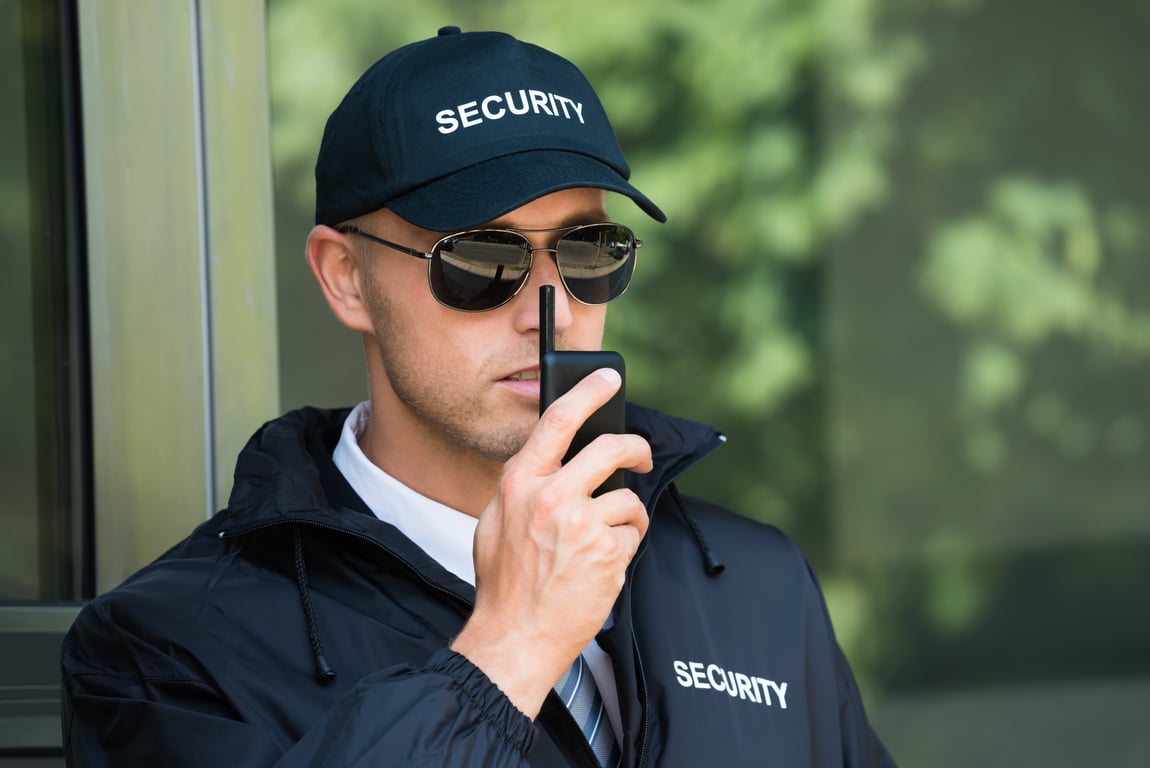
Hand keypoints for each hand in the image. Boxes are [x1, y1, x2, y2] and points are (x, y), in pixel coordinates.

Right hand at [450, 368, 652, 717]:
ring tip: (605, 543)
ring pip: (627, 500)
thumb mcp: (497, 521)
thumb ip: (526, 487)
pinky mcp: (607, 552)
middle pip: (611, 448)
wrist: (514, 637)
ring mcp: (581, 523)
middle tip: (641, 458)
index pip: (558, 420)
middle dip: (636, 449)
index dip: (588, 392)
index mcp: (519, 483)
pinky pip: (632, 535)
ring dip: (626, 519)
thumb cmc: (505, 583)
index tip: (609, 379)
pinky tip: (601, 567)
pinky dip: (624, 549)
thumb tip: (558, 459)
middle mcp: (550, 496)